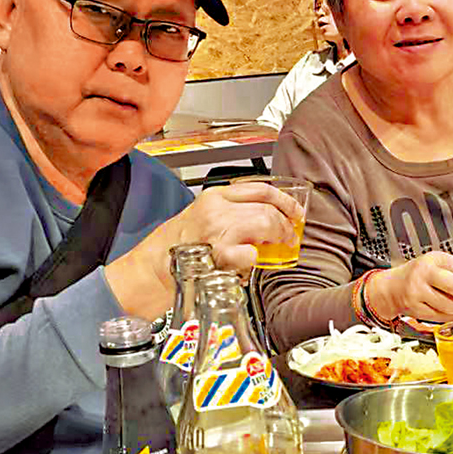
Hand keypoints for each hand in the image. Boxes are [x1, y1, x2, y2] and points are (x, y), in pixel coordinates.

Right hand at [105, 182, 303, 317]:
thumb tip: (269, 219)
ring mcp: (218, 230)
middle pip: (267, 208)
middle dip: (285, 224)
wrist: (156, 264)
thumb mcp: (205, 214)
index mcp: (215, 196)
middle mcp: (217, 209)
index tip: (295, 211)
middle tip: (288, 236)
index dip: (285, 200)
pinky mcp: (219, 253)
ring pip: (265, 224)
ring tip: (277, 247)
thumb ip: (234, 212)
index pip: (261, 189)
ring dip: (277, 238)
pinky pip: (252, 253)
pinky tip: (250, 261)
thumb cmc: (179, 244)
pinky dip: (256, 258)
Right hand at [368, 252, 452, 323]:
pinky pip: (440, 316)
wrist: (392, 287)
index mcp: (432, 260)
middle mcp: (423, 275)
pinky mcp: (415, 309)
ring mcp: (417, 293)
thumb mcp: (439, 265)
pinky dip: (450, 315)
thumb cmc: (419, 274)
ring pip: (448, 305)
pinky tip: (449, 310)